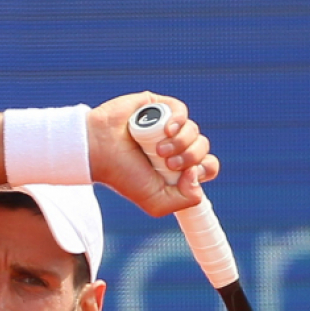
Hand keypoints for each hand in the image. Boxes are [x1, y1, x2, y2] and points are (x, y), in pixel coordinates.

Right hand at [88, 91, 218, 217]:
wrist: (100, 150)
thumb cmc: (124, 177)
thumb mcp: (156, 203)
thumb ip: (186, 200)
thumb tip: (198, 173)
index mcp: (179, 170)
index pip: (208, 166)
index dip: (204, 169)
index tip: (185, 175)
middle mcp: (177, 148)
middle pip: (204, 148)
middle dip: (190, 157)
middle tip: (168, 163)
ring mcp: (169, 127)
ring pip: (195, 130)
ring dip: (180, 142)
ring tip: (157, 150)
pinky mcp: (160, 107)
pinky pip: (183, 111)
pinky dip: (177, 122)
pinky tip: (164, 130)